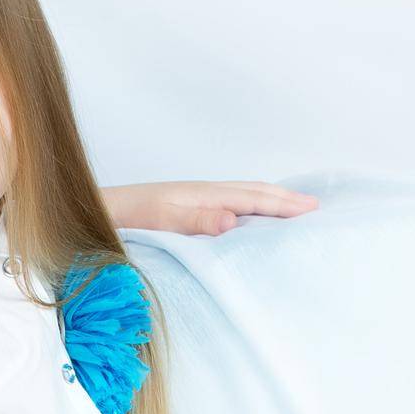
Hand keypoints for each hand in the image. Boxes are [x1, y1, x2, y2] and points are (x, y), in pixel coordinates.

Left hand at [102, 180, 319, 236]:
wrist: (99, 210)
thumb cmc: (127, 217)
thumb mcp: (162, 220)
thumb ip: (197, 220)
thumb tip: (235, 219)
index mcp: (205, 195)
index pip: (253, 198)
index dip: (284, 205)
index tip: (313, 211)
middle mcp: (204, 194)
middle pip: (253, 193)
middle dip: (285, 199)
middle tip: (315, 207)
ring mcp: (196, 200)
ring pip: (243, 198)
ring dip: (269, 203)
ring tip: (291, 210)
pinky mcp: (186, 210)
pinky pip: (229, 207)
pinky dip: (249, 210)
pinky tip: (248, 220)